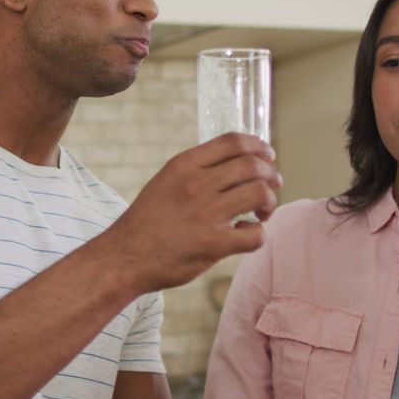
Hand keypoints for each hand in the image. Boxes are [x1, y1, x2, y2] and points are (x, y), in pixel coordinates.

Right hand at [95, 133, 281, 293]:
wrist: (124, 256)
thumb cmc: (147, 220)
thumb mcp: (166, 181)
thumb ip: (196, 169)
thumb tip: (236, 162)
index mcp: (184, 165)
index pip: (233, 142)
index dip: (259, 146)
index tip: (268, 155)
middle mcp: (196, 184)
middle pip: (253, 166)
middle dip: (271, 175)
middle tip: (274, 186)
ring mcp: (205, 214)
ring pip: (259, 194)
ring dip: (269, 202)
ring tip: (263, 212)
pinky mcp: (213, 245)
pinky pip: (255, 235)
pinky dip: (258, 234)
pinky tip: (246, 235)